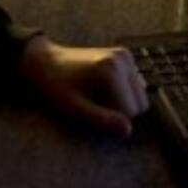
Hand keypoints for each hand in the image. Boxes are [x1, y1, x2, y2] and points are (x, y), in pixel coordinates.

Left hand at [19, 35, 149, 137]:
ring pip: (141, 96)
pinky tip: (104, 88)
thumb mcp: (75, 108)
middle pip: (141, 104)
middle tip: (95, 105)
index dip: (113, 119)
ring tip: (99, 96)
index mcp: (111, 71)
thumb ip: (101, 120)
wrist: (47, 61)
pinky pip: (136, 86)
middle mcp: (123, 59)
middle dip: (122, 111)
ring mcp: (126, 56)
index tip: (91, 110)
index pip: (131, 112)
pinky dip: (125, 92)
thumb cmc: (57, 87)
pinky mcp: (125, 56)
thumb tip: (128, 131)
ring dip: (124, 102)